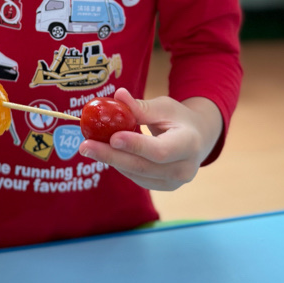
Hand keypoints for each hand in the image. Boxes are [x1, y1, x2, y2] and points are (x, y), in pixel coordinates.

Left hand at [78, 88, 222, 190]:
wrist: (197, 140)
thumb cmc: (179, 119)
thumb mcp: (165, 107)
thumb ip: (141, 107)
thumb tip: (118, 95)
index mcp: (189, 144)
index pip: (160, 150)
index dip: (136, 145)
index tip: (112, 138)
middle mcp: (184, 169)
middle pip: (143, 166)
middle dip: (111, 156)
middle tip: (85, 146)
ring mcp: (174, 183)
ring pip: (136, 174)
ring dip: (111, 160)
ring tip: (89, 146)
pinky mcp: (163, 187)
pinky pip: (136, 177)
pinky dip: (119, 164)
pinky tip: (105, 152)